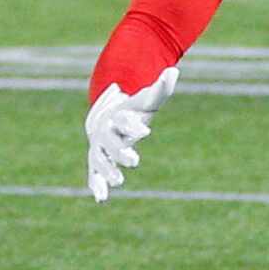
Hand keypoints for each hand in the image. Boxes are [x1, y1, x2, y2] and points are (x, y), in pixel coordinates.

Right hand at [83, 69, 177, 202]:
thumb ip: (161, 87)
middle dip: (121, 151)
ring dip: (108, 170)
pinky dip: (96, 184)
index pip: (124, 120)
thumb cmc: (134, 107)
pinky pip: (94, 173)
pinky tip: (101, 198)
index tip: (145, 131)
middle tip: (135, 161)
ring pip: (100, 159)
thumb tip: (174, 71)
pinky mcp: (98, 160)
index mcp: (118, 116)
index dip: (133, 125)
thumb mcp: (148, 99)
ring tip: (119, 181)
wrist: (107, 115)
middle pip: (111, 143)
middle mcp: (106, 132)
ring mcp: (100, 147)